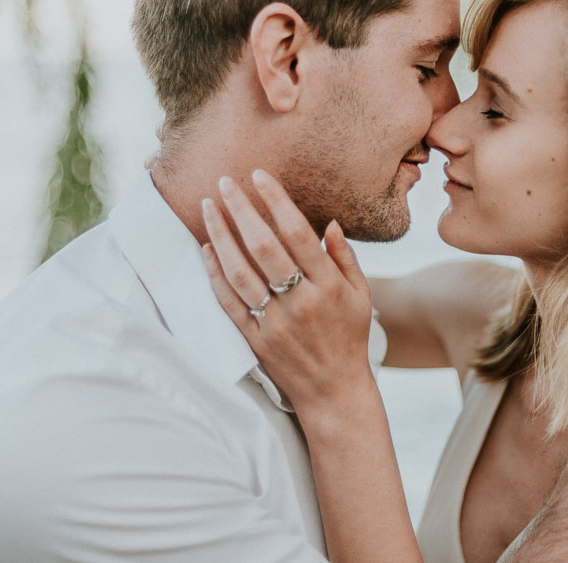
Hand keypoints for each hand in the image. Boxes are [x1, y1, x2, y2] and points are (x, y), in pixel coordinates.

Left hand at [201, 169, 375, 412]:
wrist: (333, 392)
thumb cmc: (349, 337)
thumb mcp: (361, 296)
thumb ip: (345, 258)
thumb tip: (329, 223)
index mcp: (328, 286)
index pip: (297, 233)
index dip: (276, 201)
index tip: (259, 176)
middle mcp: (300, 302)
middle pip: (263, 247)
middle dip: (241, 210)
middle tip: (224, 181)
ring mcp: (274, 322)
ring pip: (240, 272)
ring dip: (220, 236)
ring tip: (208, 207)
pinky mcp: (254, 339)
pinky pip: (228, 302)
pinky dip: (214, 273)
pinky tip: (206, 248)